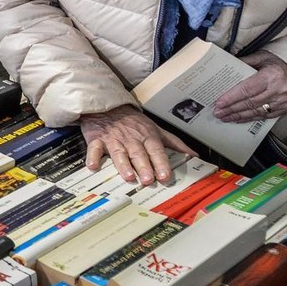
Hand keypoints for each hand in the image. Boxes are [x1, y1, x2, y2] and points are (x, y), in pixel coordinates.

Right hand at [79, 104, 195, 185]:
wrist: (107, 105)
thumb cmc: (132, 121)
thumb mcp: (155, 128)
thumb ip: (174, 143)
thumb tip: (193, 155)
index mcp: (146, 136)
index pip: (156, 150)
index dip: (161, 163)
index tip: (166, 176)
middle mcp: (131, 138)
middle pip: (138, 153)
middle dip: (144, 166)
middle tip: (149, 180)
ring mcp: (113, 139)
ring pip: (119, 152)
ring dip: (123, 164)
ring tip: (128, 176)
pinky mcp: (96, 139)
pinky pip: (94, 148)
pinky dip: (92, 157)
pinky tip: (93, 166)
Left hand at [214, 51, 286, 123]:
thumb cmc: (282, 62)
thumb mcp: (264, 57)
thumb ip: (246, 62)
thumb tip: (227, 66)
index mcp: (272, 75)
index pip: (247, 89)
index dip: (232, 97)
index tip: (219, 103)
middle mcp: (279, 90)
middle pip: (250, 102)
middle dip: (231, 109)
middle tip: (217, 112)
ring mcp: (285, 101)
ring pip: (257, 112)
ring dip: (239, 116)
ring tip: (225, 117)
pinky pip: (266, 116)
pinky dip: (251, 118)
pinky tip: (239, 118)